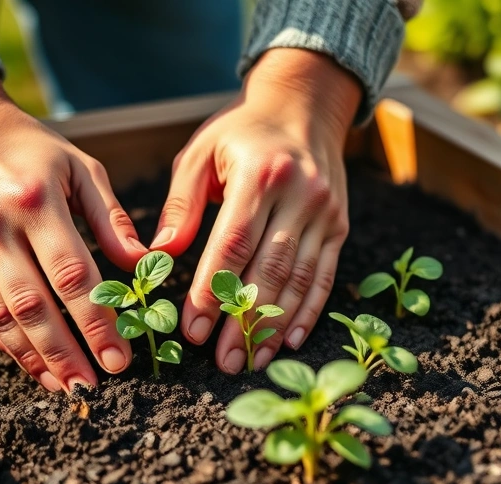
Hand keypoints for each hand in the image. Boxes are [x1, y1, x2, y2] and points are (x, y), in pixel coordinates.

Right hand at [0, 69, 147, 392]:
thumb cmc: (24, 144)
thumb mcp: (76, 165)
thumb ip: (111, 217)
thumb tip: (144, 265)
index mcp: (36, 200)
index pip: (73, 275)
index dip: (96, 321)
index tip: (120, 357)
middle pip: (35, 306)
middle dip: (67, 353)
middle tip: (94, 385)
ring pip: (2, 317)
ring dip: (35, 358)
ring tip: (65, 386)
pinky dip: (5, 343)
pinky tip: (30, 363)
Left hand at [152, 49, 361, 373]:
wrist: (305, 105)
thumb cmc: (241, 133)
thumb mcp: (200, 153)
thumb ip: (181, 203)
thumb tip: (161, 254)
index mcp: (260, 174)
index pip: (233, 245)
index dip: (213, 291)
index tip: (194, 330)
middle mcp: (300, 194)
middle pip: (269, 270)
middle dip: (245, 322)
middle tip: (224, 361)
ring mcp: (325, 212)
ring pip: (299, 280)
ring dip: (276, 326)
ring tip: (253, 361)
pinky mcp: (339, 226)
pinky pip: (323, 276)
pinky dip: (309, 312)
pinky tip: (292, 341)